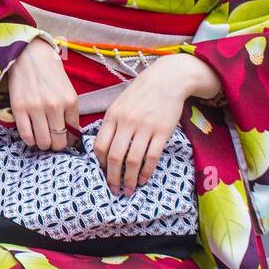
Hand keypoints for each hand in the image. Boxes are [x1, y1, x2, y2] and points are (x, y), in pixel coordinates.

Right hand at [7, 37, 80, 149]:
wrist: (30, 55)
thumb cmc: (50, 73)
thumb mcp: (67, 90)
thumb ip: (70, 112)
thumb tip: (70, 136)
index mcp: (70, 101)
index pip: (73, 134)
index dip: (68, 141)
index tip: (64, 139)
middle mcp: (54, 106)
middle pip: (58, 142)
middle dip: (56, 145)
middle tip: (52, 140)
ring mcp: (35, 108)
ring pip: (42, 142)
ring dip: (42, 144)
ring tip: (41, 138)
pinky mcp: (19, 108)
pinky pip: (26, 136)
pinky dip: (29, 140)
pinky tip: (31, 135)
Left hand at [93, 55, 193, 195]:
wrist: (168, 79)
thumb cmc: (141, 93)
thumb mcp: (119, 104)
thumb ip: (110, 124)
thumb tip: (103, 149)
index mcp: (112, 116)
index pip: (100, 146)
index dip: (100, 164)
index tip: (103, 173)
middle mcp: (126, 122)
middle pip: (115, 157)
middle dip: (112, 178)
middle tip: (114, 190)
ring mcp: (145, 127)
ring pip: (133, 161)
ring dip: (129, 179)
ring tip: (129, 189)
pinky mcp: (162, 131)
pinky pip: (152, 157)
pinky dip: (146, 172)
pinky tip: (144, 179)